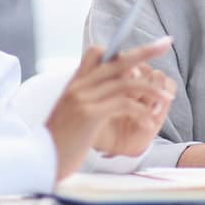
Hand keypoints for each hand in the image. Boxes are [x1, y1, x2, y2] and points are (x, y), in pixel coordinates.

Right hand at [46, 37, 173, 179]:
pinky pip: (124, 104)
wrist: (38, 161)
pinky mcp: (88, 114)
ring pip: (126, 82)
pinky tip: (149, 121)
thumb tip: (115, 87)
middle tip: (166, 43)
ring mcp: (82, 98)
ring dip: (151, 90)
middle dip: (145, 51)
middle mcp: (79, 85)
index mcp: (75, 83)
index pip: (98, 52)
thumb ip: (89, 97)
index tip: (141, 48)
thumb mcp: (72, 113)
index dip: (121, 49)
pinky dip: (142, 111)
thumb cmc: (60, 142)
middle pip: (117, 60)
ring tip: (166, 100)